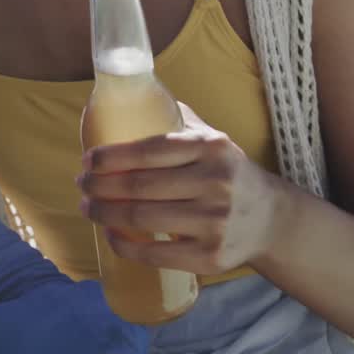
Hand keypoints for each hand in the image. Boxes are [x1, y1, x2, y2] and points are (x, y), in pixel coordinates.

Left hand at [76, 104, 281, 275]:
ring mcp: (213, 222)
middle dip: (99, 186)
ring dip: (104, 214)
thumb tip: (137, 97)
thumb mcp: (216, 141)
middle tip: (82, 184)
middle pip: (139, 186)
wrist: (271, 221)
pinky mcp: (210, 256)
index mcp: (211, 148)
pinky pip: (155, 253)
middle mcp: (214, 182)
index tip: (87, 160)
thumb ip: (182, 121)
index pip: (149, 149)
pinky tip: (110, 234)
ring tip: (88, 208)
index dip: (110, 157)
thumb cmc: (230, 175)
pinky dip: (124, 245)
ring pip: (142, 218)